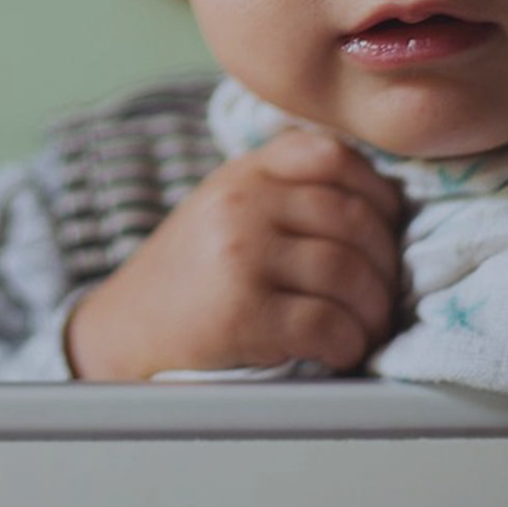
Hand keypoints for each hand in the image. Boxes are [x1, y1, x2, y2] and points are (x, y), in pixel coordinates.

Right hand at [65, 128, 403, 379]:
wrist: (120, 333)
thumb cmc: (186, 279)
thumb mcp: (223, 208)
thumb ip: (283, 190)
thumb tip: (379, 204)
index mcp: (243, 173)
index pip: (331, 156)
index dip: (377, 193)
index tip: (387, 229)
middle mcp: (242, 204)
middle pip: (353, 220)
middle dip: (385, 265)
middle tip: (384, 295)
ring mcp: (241, 256)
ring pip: (349, 272)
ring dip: (372, 311)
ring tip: (365, 329)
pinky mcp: (244, 314)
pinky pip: (328, 323)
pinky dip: (348, 343)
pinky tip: (339, 351)